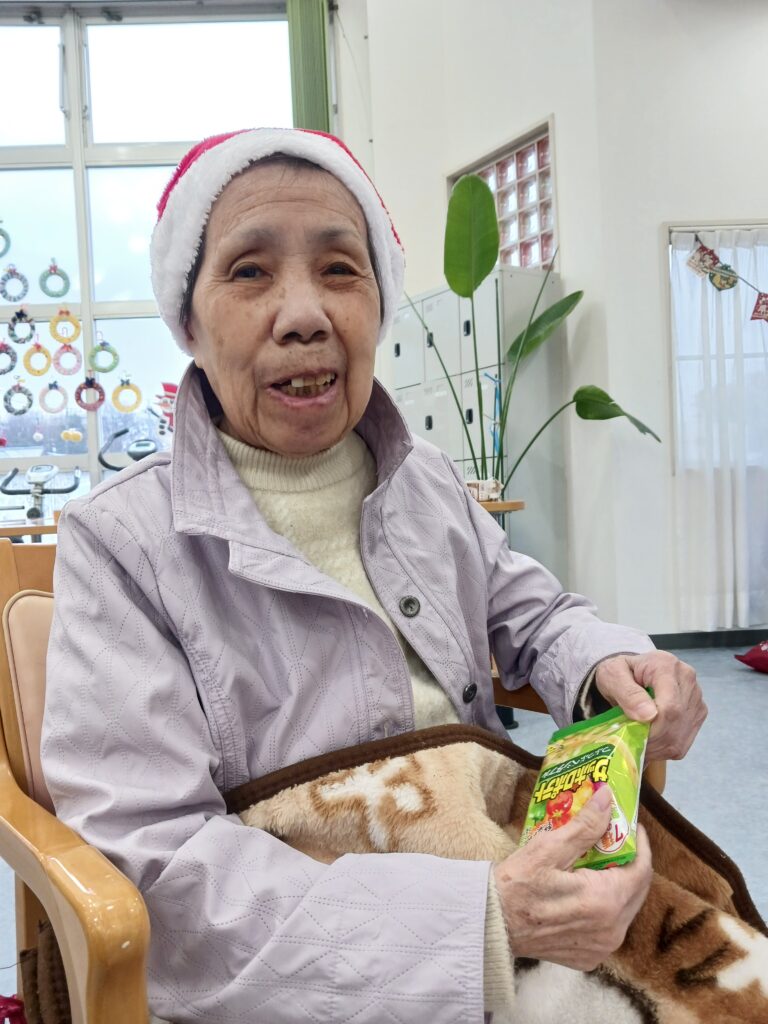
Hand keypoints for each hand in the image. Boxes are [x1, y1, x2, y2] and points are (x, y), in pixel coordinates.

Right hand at [493, 787, 652, 969]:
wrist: (491, 925)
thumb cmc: (516, 884)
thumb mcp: (549, 848)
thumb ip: (585, 826)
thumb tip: (607, 798)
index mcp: (605, 902)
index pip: (642, 869)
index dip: (640, 844)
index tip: (631, 824)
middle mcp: (612, 931)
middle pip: (637, 890)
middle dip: (630, 862)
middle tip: (614, 840)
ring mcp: (601, 947)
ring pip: (625, 909)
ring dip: (618, 884)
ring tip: (599, 863)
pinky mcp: (589, 957)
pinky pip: (609, 927)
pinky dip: (605, 907)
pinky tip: (585, 891)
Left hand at [594, 651, 706, 759]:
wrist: (629, 672)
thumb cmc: (619, 672)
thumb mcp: (613, 676)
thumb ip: (628, 693)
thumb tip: (648, 715)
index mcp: (666, 666)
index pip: (670, 705)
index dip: (654, 727)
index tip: (634, 734)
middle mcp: (687, 679)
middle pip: (677, 721)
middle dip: (653, 739)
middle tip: (632, 742)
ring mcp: (695, 698)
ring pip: (682, 735)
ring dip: (658, 747)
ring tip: (638, 742)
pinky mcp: (697, 714)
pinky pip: (684, 742)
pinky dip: (664, 748)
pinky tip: (649, 743)